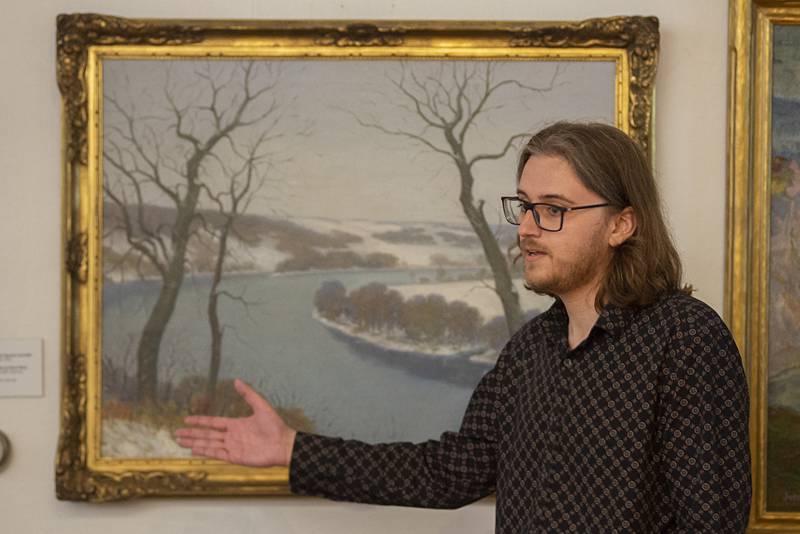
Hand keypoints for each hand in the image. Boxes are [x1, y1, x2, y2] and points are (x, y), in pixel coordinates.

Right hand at [174, 378, 296, 466]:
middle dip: (191, 434)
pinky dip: (205, 452)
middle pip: (206, 434)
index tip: (186, 419)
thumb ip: (248, 394)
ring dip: (194, 442)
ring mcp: (232, 447)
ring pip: (209, 444)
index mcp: (235, 424)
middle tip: (175, 433)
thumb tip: (237, 380)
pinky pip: (217, 454)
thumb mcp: (261, 406)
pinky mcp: (235, 457)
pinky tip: (194, 450)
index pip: (212, 423)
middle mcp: (231, 436)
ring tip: (180, 441)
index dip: (199, 421)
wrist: (284, 444)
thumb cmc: (275, 426)